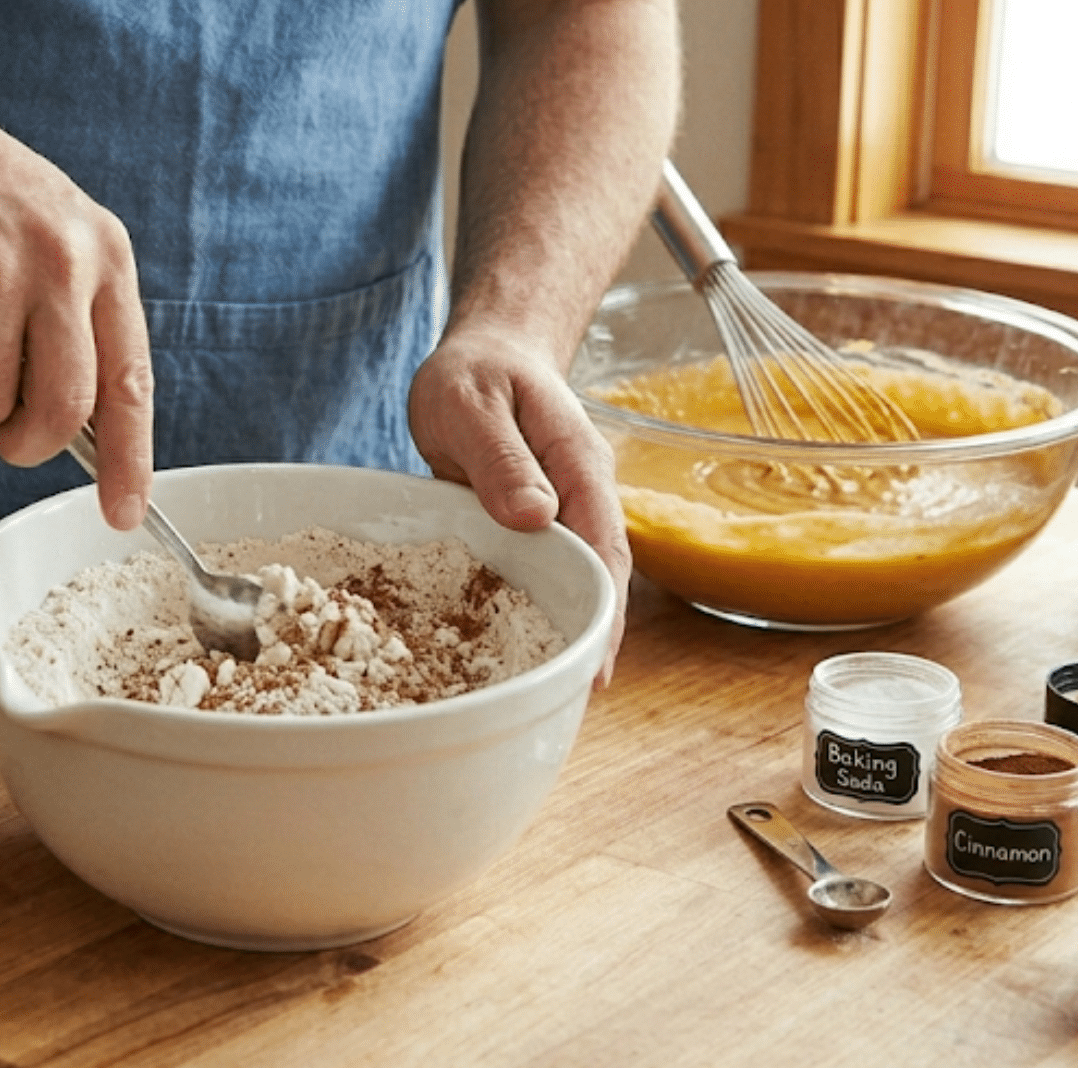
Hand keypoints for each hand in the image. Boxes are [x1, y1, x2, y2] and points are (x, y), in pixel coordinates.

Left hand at [407, 324, 629, 683]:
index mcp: (577, 468)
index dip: (604, 610)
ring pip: (570, 583)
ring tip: (545, 696)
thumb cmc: (477, 372)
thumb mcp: (473, 404)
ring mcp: (555, 516)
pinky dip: (529, 613)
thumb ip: (501, 458)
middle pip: (599, 579)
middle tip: (572, 703)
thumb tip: (535, 516)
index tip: (595, 662)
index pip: (603, 548)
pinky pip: (535, 575)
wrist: (483, 353)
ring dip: (563, 633)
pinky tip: (509, 656)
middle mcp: (577, 499)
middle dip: (592, 639)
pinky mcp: (527, 528)